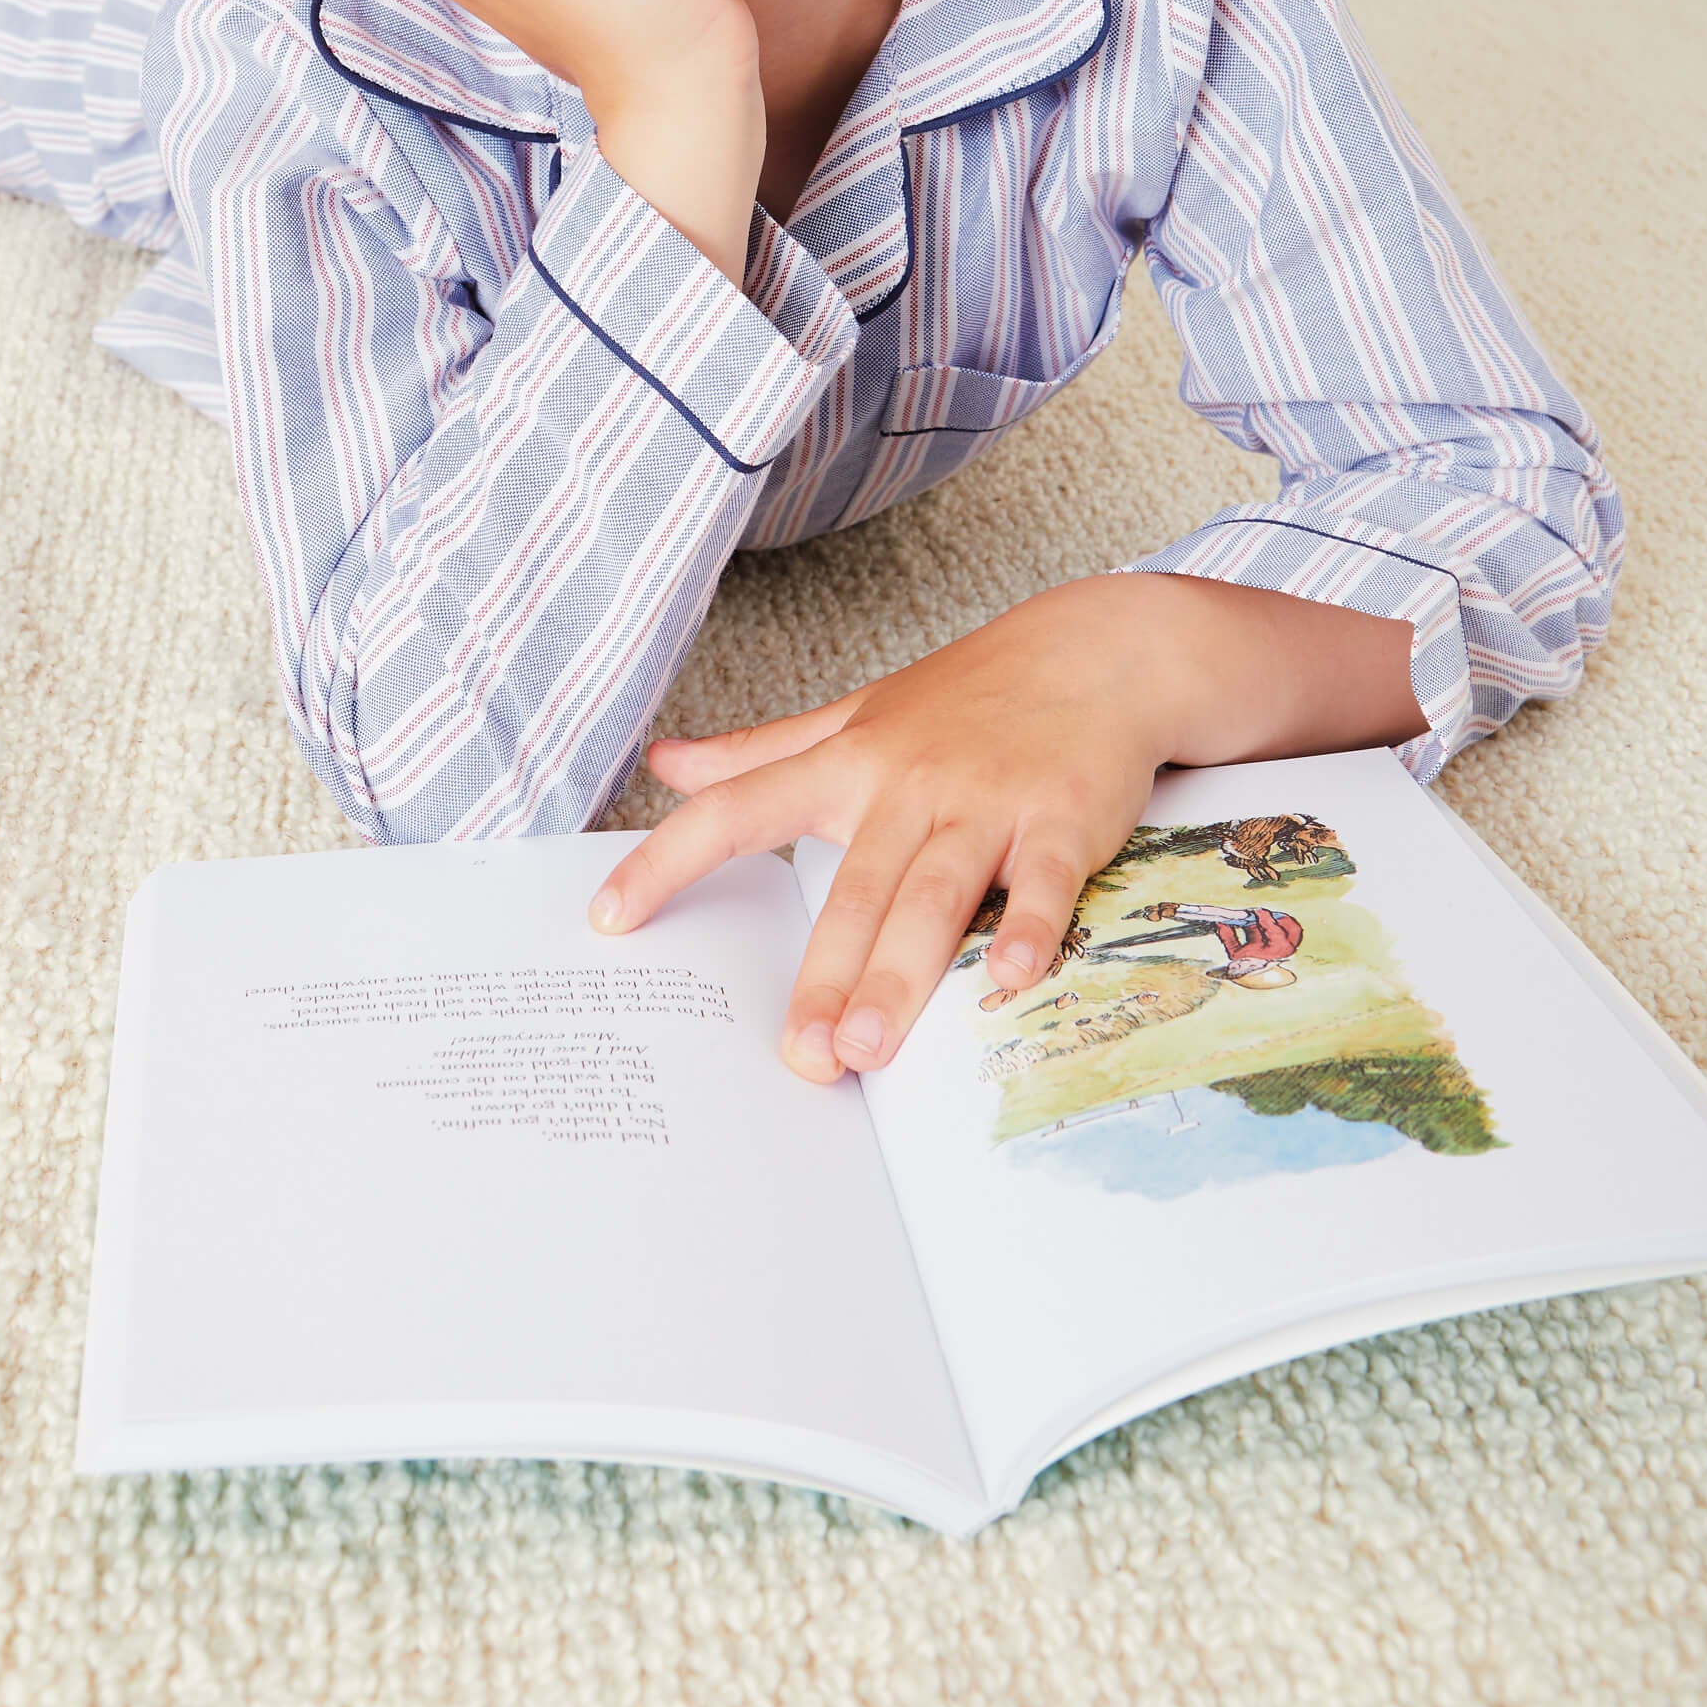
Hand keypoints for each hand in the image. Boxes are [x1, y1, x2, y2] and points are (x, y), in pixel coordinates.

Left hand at [587, 572, 1425, 1079]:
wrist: (1096, 649)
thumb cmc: (969, 697)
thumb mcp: (857, 714)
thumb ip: (760, 750)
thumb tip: (664, 764)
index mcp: (847, 763)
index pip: (736, 810)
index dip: (667, 860)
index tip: (610, 918)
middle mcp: (908, 784)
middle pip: (852, 888)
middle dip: (822, 974)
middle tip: (801, 1057)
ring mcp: (985, 803)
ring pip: (934, 894)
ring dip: (902, 972)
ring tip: (869, 1049)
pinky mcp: (1061, 818)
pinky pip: (1045, 881)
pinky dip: (1030, 929)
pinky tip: (1009, 982)